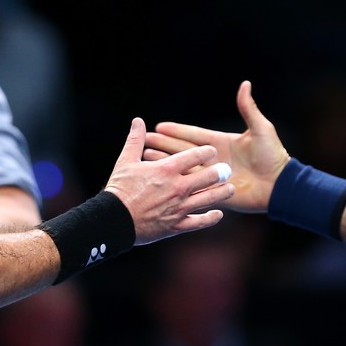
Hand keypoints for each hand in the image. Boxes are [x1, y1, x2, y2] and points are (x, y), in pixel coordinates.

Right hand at [105, 118, 232, 243]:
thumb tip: (138, 121)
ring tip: (231, 189)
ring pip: (209, 199)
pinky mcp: (177, 225)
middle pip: (209, 177)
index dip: (207, 152)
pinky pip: (199, 222)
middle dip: (221, 172)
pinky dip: (211, 218)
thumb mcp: (125, 161)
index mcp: (167, 169)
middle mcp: (178, 187)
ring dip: (222, 193)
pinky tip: (219, 214)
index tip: (212, 151)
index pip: (195, 155)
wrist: (113, 220)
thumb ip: (135, 140)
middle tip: (227, 170)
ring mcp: (179, 207)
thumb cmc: (119, 189)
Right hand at [144, 81, 289, 213]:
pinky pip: (192, 185)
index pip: (193, 134)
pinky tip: (163, 180)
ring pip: (183, 167)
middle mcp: (213, 158)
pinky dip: (178, 181)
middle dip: (164, 145)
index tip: (158, 126)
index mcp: (221, 142)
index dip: (176, 130)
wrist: (280, 185)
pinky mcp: (214, 190)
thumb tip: (245, 84)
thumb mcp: (261, 129)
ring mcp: (212, 175)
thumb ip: (248, 109)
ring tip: (146, 158)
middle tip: (144, 140)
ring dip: (165, 162)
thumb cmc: (273, 156)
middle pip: (183, 150)